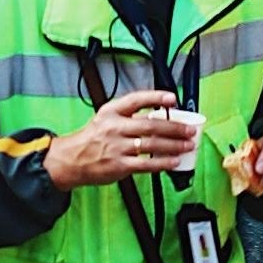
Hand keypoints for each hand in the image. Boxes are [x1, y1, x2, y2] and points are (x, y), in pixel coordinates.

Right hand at [43, 89, 201, 190]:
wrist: (72, 160)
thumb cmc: (92, 139)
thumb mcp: (105, 118)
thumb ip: (129, 116)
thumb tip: (159, 116)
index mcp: (112, 112)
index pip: (137, 100)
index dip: (156, 97)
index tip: (173, 99)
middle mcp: (115, 127)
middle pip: (151, 124)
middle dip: (175, 127)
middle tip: (189, 130)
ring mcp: (117, 147)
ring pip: (152, 145)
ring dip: (174, 145)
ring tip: (187, 145)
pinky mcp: (119, 165)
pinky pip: (146, 164)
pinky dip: (163, 163)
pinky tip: (174, 162)